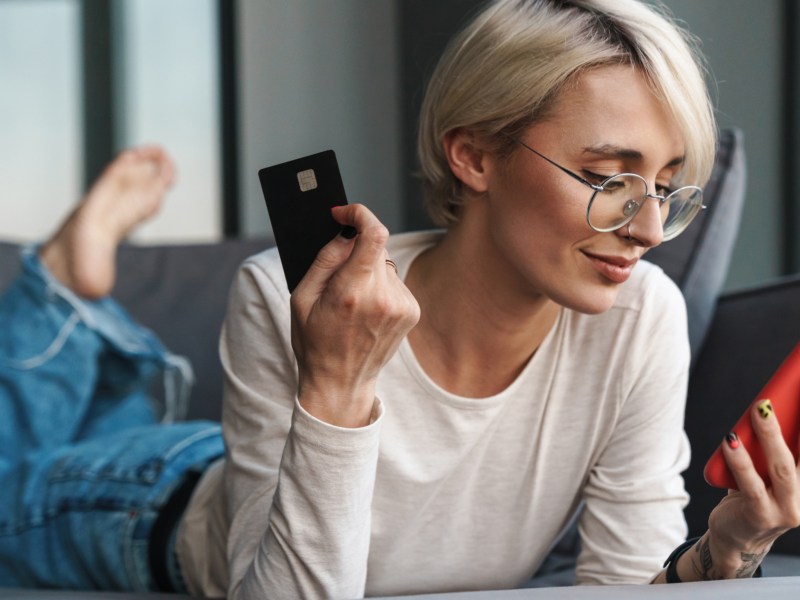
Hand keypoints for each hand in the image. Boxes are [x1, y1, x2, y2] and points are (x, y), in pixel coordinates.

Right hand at [290, 204, 419, 427]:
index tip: (344, 214)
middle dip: (356, 250)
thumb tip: (345, 232)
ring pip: (385, 264)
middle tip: (337, 275)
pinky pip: (394, 282)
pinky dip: (380, 286)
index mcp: (352, 292)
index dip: (360, 214)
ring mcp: (402, 306)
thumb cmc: (315, 341)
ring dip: (368, 270)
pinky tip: (367, 310)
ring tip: (351, 301)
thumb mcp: (302, 298)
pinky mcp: (412, 312)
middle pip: (376, 247)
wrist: (341, 383)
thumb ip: (325, 259)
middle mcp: (383, 297)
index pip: (374, 234)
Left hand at [705, 400, 799, 576]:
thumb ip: (770, 453)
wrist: (734, 539)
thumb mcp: (765, 474)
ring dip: (769, 437)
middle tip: (775, 400)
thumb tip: (763, 410)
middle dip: (790, 427)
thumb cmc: (751, 497)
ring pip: (781, 469)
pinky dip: (739, 460)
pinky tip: (729, 442)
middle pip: (799, 459)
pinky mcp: (759, 516)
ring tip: (757, 412)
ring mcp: (784, 511)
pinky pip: (750, 484)